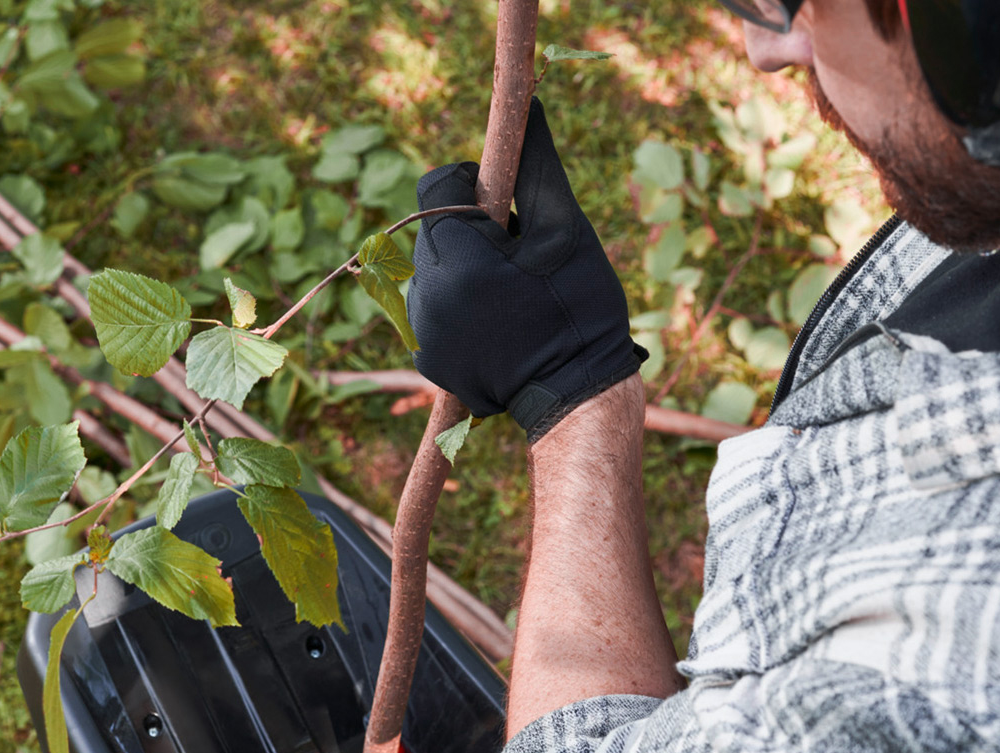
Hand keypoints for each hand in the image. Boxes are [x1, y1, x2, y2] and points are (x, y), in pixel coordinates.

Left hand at [407, 98, 644, 440]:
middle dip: (470, 229)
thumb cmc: (578, 311)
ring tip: (509, 294)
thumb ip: (537, 169)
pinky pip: (432, 308)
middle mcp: (426, 295)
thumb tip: (530, 108)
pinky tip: (496, 322)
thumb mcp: (565, 233)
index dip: (473, 182)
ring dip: (463, 267)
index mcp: (457, 259)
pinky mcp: (426, 356)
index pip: (438, 185)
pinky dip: (458, 304)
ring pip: (431, 268)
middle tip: (517, 256)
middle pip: (433, 228)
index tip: (507, 205)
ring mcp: (421, 330)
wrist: (574, 397)